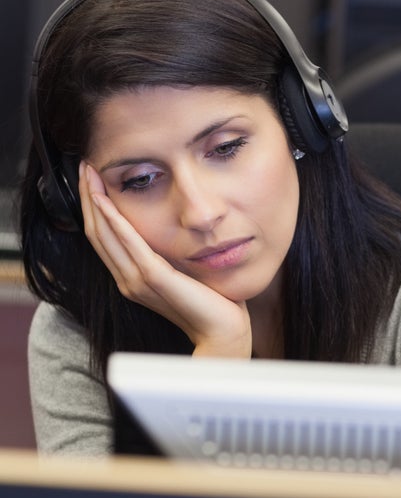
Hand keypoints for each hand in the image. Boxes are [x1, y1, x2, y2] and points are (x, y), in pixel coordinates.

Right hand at [79, 162, 252, 358]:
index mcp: (131, 278)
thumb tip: (167, 224)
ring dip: (94, 201)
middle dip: (87, 197)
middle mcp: (127, 280)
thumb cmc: (208, 302)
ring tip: (89, 174)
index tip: (90, 177)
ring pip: (104, 235)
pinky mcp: (153, 278)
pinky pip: (128, 244)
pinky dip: (115, 220)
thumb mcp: (182, 269)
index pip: (102, 237)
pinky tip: (105, 200)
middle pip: (96, 232)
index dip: (92, 206)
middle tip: (83, 166)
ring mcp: (137, 280)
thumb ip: (167, 251)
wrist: (221, 331)